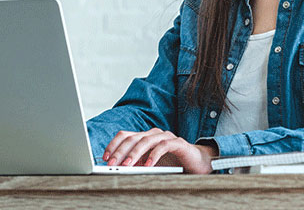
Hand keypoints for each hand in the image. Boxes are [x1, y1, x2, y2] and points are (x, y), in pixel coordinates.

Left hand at [102, 128, 216, 173]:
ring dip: (135, 153)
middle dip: (120, 151)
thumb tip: (116, 169)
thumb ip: (135, 164)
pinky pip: (163, 146)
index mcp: (145, 137)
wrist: (197, 163)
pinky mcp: (178, 143)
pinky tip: (148, 165)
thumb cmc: (172, 164)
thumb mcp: (149, 165)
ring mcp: (166, 137)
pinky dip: (154, 155)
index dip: (113, 145)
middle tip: (112, 163)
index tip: (105, 157)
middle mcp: (154, 134)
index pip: (125, 135)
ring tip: (127, 165)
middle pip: (133, 138)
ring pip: (146, 140)